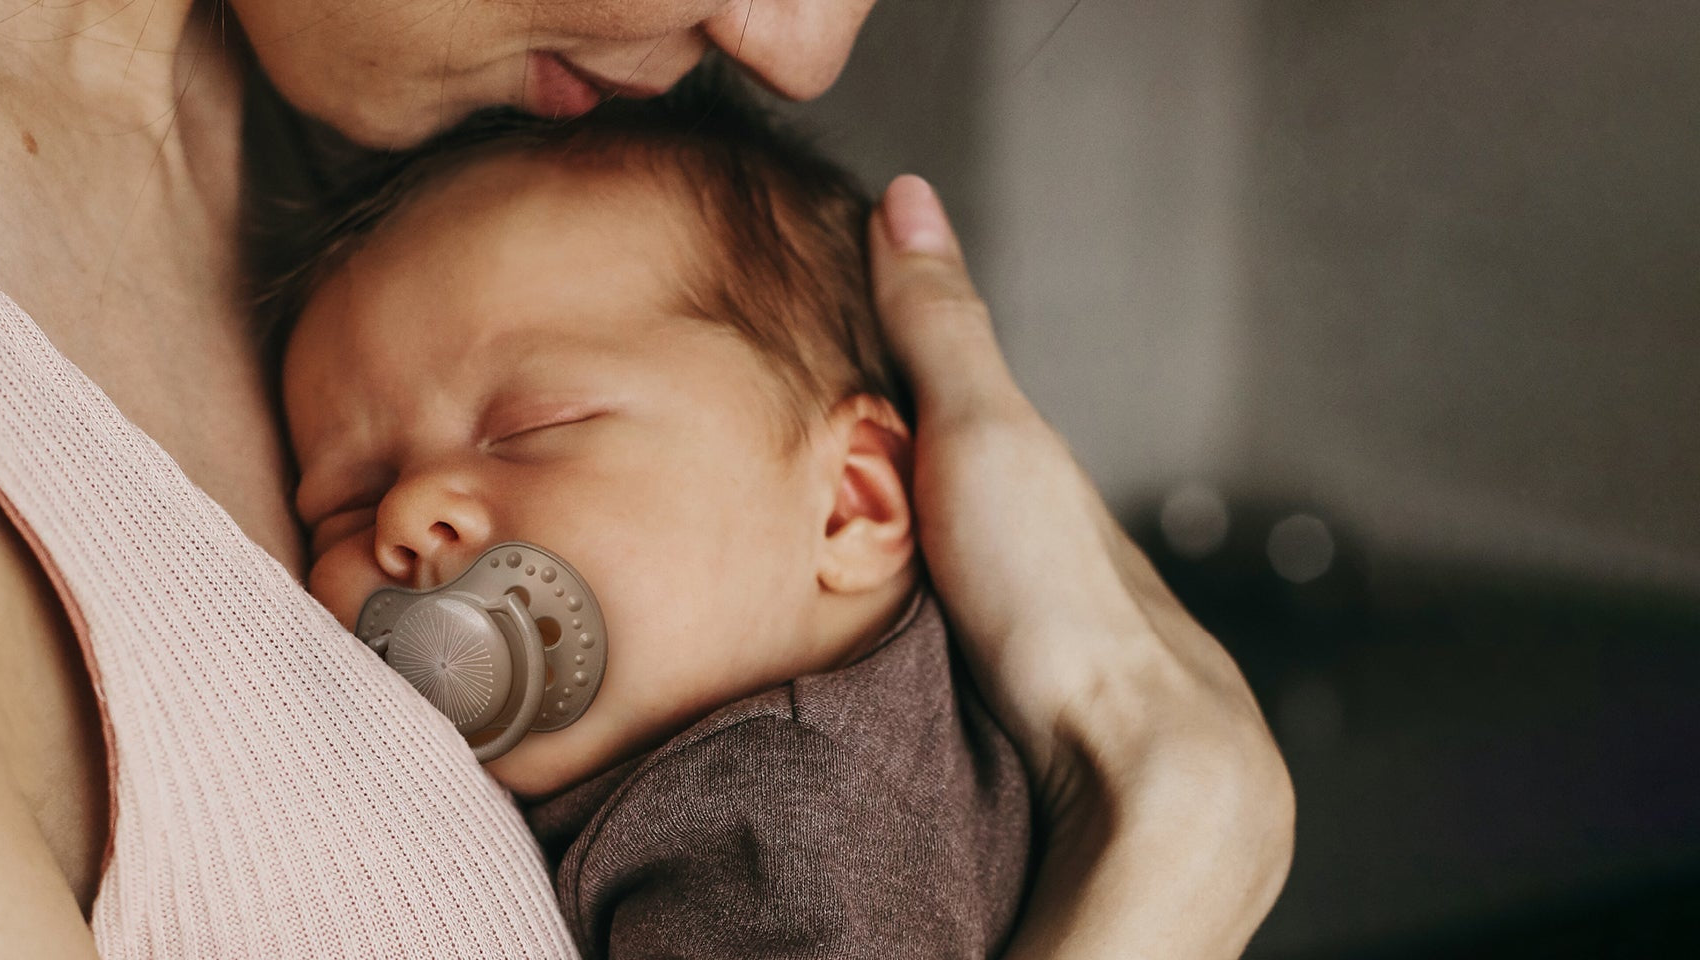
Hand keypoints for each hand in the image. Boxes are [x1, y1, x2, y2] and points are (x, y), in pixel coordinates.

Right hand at [870, 175, 1294, 958]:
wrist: (1141, 775)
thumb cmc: (1061, 604)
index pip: (985, 450)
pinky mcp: (1054, 764)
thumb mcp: (984, 438)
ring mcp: (1076, 683)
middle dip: (926, 536)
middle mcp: (1081, 588)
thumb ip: (944, 334)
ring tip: (850, 629)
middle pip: (990, 547)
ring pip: (994, 636)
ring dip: (938, 626)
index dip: (917, 423)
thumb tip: (907, 196)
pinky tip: (915, 713)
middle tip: (832, 529)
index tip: (843, 411)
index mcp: (1061, 508)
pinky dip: (951, 695)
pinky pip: (991, 710)